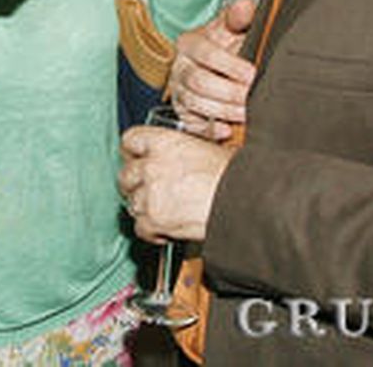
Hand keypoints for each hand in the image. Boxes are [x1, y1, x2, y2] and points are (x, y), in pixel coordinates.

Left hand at [119, 126, 234, 242]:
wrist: (247, 202)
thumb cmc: (236, 175)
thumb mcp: (208, 149)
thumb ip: (183, 152)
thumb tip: (181, 157)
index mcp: (164, 142)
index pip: (130, 141)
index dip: (132, 152)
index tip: (136, 159)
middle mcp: (152, 166)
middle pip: (125, 175)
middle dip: (135, 185)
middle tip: (149, 191)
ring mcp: (151, 194)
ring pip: (131, 203)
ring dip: (145, 209)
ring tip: (164, 212)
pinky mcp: (155, 220)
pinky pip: (140, 228)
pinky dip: (151, 232)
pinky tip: (167, 229)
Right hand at [169, 0, 256, 140]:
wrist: (216, 67)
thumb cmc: (225, 47)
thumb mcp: (232, 28)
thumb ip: (239, 16)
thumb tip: (244, 5)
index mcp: (189, 44)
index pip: (204, 52)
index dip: (229, 64)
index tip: (251, 73)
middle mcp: (180, 68)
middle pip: (198, 81)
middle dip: (229, 91)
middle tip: (253, 96)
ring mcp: (180, 92)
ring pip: (196, 103)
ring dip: (225, 110)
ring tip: (247, 112)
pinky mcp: (184, 114)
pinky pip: (192, 125)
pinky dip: (210, 129)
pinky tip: (226, 128)